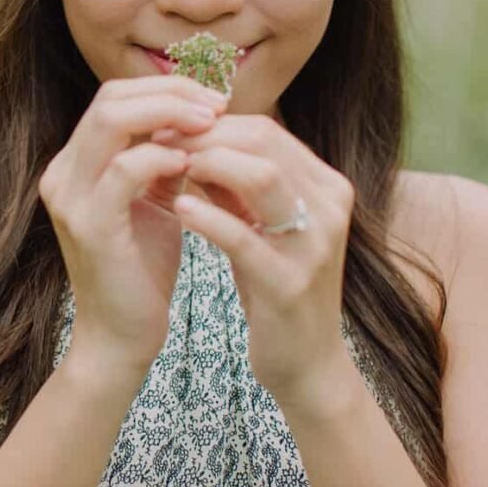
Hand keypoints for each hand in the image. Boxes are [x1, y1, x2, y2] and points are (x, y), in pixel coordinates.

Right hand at [39, 75, 227, 375]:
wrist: (121, 337)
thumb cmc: (141, 270)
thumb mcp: (153, 201)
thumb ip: (163, 158)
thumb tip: (200, 116)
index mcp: (74, 164)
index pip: (113, 97)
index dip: (164, 88)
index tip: (212, 100)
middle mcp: (62, 173)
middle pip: (109, 98)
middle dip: (170, 92)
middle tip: (217, 105)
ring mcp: (70, 197)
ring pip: (112, 121)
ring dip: (168, 114)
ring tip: (211, 124)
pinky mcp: (89, 224)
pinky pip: (125, 169)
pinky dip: (162, 157)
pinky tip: (193, 164)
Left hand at [150, 114, 356, 407]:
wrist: (307, 363)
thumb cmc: (275, 285)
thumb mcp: (260, 224)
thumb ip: (233, 183)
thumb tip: (187, 138)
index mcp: (325, 186)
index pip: (265, 130)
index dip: (212, 123)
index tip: (168, 129)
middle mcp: (328, 207)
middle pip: (264, 141)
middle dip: (204, 136)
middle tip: (159, 142)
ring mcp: (313, 244)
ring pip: (262, 176)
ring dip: (208, 164)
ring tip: (170, 169)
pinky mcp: (289, 283)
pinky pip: (243, 237)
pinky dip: (208, 217)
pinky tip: (178, 210)